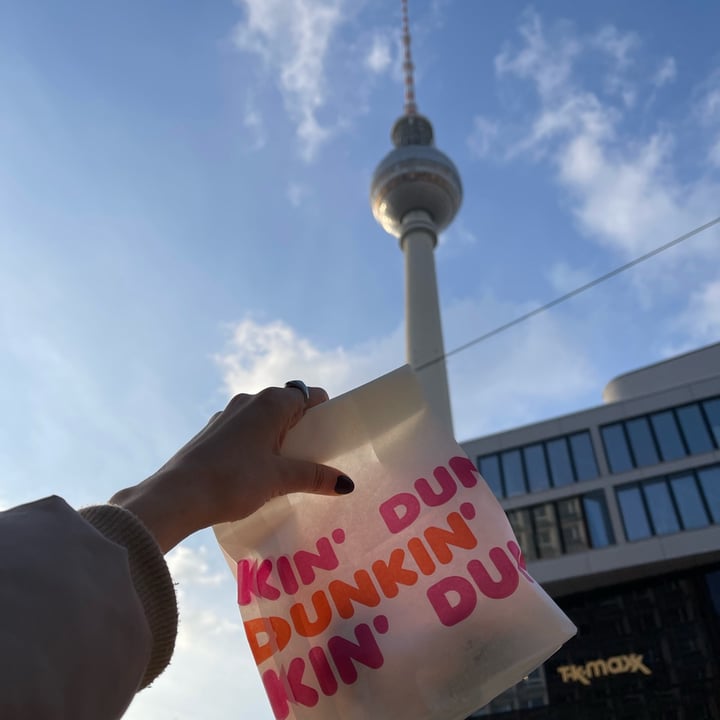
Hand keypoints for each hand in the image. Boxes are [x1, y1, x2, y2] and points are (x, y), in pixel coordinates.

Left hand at [110, 385, 352, 552]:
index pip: (308, 395)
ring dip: (277, 439)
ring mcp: (225, 416)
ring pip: (262, 421)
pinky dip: (256, 446)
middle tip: (314, 459)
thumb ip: (314, 477)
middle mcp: (248, 401)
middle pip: (286, 407)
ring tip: (286, 470)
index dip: (324, 413)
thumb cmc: (234, 480)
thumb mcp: (280, 479)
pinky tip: (255, 474)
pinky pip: (243, 432)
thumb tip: (347, 483)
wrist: (175, 496)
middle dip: (301, 430)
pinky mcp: (210, 433)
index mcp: (270, 403)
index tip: (332, 436)